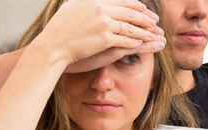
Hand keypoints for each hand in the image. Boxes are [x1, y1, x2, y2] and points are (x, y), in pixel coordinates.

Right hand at [34, 0, 164, 65]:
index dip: (136, 6)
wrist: (52, 46)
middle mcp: (101, 8)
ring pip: (131, 26)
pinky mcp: (105, 39)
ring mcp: (104, 23)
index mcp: (94, 0)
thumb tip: (96, 0)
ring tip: (154, 34)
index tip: (144, 10)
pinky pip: (126, 40)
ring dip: (145, 31)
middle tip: (155, 22)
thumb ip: (87, 2)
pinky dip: (136, 41)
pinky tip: (143, 44)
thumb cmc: (59, 30)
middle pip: (130, 12)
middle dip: (145, 17)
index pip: (122, 0)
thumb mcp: (72, 7)